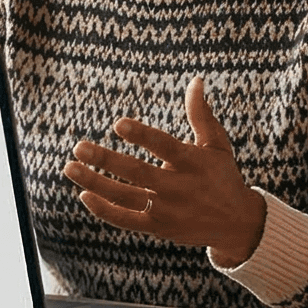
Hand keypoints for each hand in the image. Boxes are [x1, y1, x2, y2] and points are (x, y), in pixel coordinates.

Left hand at [64, 76, 267, 266]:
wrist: (238, 224)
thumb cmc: (223, 176)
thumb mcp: (217, 145)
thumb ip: (201, 114)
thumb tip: (196, 80)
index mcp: (192, 163)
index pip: (164, 147)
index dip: (142, 136)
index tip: (118, 125)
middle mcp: (178, 187)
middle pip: (137, 173)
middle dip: (106, 160)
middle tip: (78, 147)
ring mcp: (167, 210)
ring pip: (125, 197)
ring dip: (95, 183)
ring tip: (70, 168)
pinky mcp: (158, 228)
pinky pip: (126, 220)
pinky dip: (105, 211)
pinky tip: (84, 195)